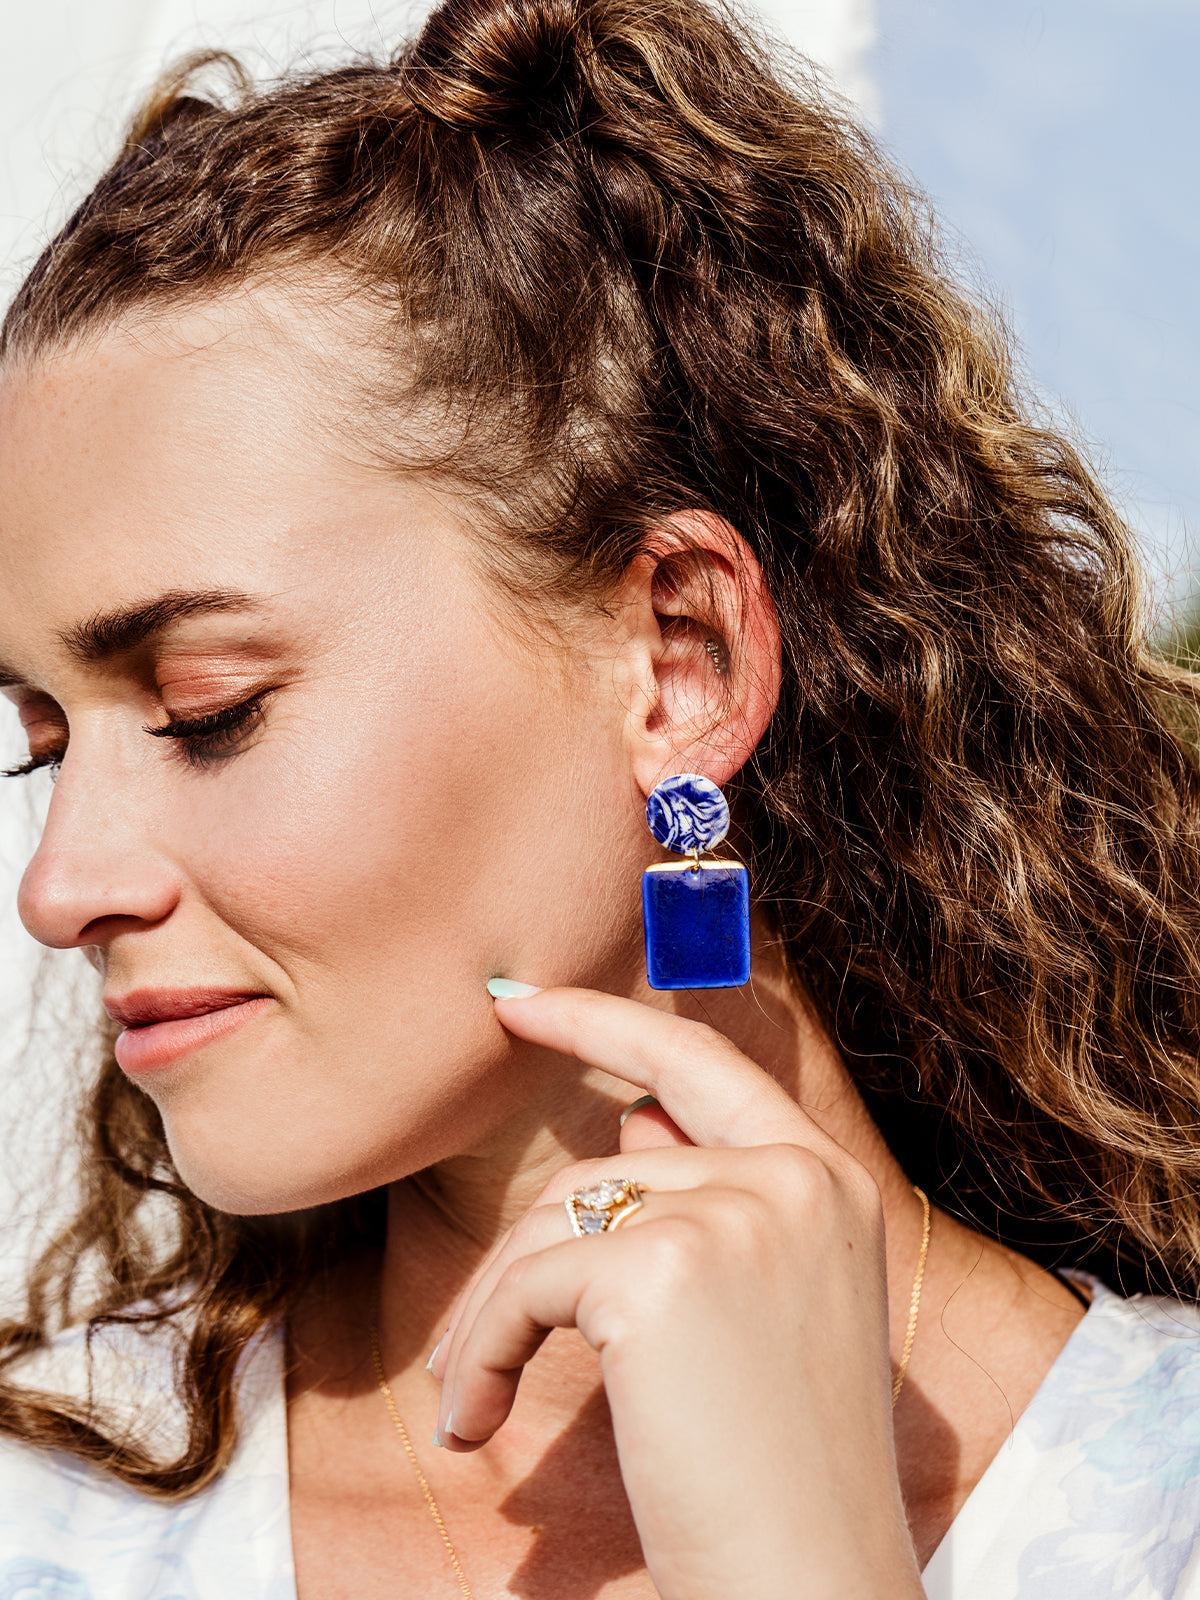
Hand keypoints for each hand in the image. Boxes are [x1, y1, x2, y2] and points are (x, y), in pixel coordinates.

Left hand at [430, 987, 923, 1599]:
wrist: (809, 1585)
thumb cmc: (779, 1468)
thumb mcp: (770, 1310)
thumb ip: (711, 1205)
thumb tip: (630, 1127)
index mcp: (827, 1182)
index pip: (700, 1061)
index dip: (603, 1022)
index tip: (518, 1000)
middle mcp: (792, 1178)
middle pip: (599, 1170)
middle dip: (519, 1257)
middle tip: (465, 1348)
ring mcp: (736, 1213)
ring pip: (553, 1223)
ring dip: (491, 1316)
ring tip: (471, 1401)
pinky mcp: (664, 1270)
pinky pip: (529, 1283)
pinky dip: (484, 1350)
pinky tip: (478, 1422)